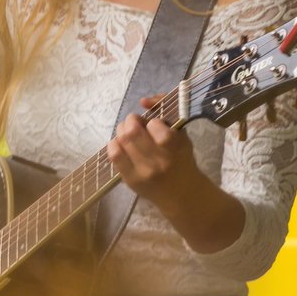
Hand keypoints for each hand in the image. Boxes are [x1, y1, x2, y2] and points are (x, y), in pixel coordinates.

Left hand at [106, 95, 202, 211]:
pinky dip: (114, 144)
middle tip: (135, 123)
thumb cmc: (182, 159)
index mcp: (174, 149)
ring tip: (128, 132)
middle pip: (132, 132)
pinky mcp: (129, 180)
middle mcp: (157, 162)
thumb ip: (165, 110)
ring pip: (120, 141)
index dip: (152, 121)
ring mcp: (141, 172)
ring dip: (122, 131)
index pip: (155, 126)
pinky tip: (122, 144)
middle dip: (131, 121)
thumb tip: (143, 101)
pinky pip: (114, 155)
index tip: (155, 124)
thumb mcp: (181, 134)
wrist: (181, 194)